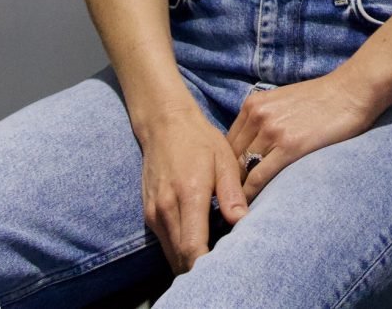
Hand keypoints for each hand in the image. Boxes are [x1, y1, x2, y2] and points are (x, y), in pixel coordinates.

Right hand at [139, 105, 246, 273]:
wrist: (165, 124)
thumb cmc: (200, 140)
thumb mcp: (224, 159)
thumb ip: (231, 192)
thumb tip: (241, 221)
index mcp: (188, 195)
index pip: (192, 247)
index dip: (206, 265)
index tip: (225, 266)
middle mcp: (166, 209)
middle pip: (180, 258)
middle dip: (201, 267)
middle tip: (224, 263)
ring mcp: (154, 213)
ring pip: (171, 254)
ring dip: (189, 261)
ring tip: (214, 256)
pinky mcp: (149, 213)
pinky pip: (165, 242)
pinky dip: (180, 249)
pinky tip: (199, 242)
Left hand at [227, 72, 378, 204]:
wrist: (350, 92)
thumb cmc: (320, 100)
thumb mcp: (281, 102)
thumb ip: (262, 121)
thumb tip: (250, 149)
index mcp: (253, 105)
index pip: (226, 145)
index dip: (224, 168)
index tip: (227, 186)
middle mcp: (257, 116)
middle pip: (230, 158)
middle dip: (228, 182)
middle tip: (227, 204)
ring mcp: (272, 130)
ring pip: (242, 170)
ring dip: (237, 192)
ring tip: (235, 212)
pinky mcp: (290, 146)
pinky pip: (259, 177)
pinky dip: (251, 195)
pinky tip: (250, 209)